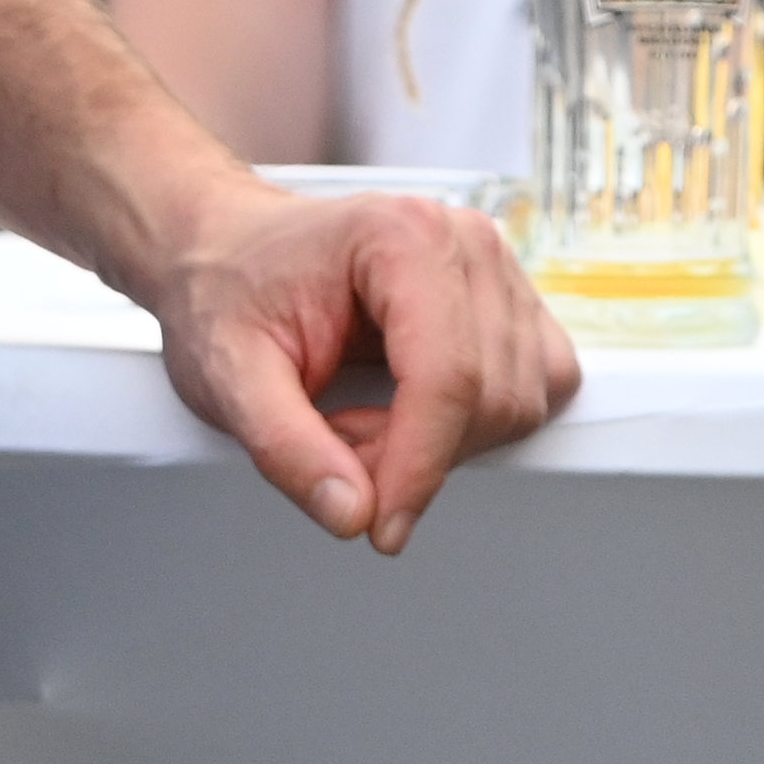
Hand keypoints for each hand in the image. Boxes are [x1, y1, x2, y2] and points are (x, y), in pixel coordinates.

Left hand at [144, 181, 580, 550]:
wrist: (230, 254)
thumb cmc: (230, 292)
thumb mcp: (227, 375)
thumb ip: (286, 449)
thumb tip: (352, 511)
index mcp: (400, 237)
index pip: (447, 374)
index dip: (419, 467)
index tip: (382, 525)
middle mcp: (463, 242)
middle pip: (488, 394)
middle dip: (415, 453)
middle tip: (337, 446)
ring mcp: (495, 269)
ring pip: (518, 400)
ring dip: (442, 441)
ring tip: (363, 422)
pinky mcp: (509, 303)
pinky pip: (535, 387)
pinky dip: (475, 425)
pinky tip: (410, 414)